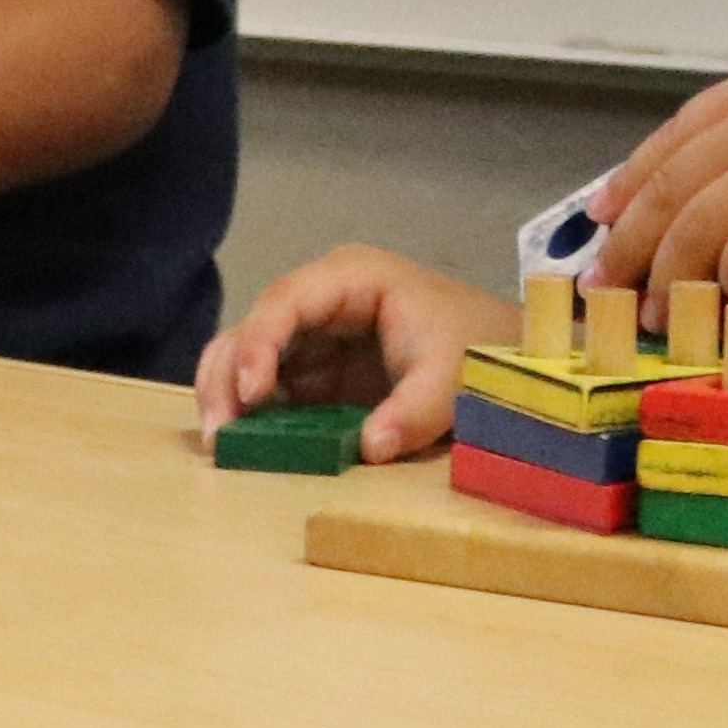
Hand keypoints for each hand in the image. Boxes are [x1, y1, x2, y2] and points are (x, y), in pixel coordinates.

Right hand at [195, 245, 514, 461]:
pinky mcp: (319, 373)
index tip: (249, 392)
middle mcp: (322, 301)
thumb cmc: (483, 349)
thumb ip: (415, 411)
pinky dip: (254, 416)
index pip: (286, 301)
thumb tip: (367, 448)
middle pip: (253, 328)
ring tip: (222, 444)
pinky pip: (273, 390)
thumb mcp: (456, 378)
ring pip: (249, 356)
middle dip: (228, 376)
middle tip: (218, 432)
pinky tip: (246, 446)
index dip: (258, 342)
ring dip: (230, 397)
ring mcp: (316, 336)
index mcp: (352, 279)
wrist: (508, 358)